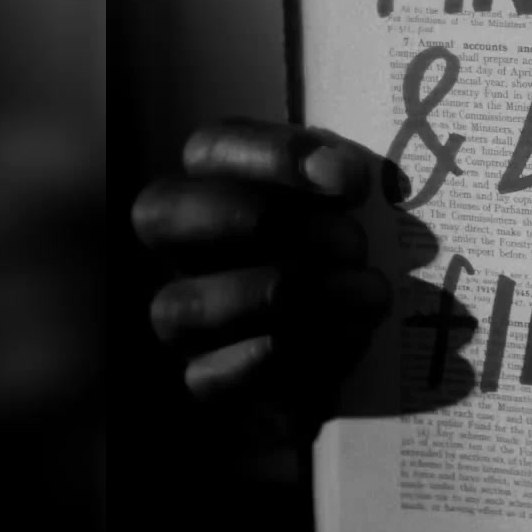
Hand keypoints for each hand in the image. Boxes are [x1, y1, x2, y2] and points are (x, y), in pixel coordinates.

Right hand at [131, 119, 391, 401]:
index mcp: (216, 186)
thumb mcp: (354, 211)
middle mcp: (183, 249)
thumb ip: (342, 180)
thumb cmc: (352, 261)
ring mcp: (183, 318)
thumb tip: (338, 171)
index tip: (350, 180)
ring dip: (287, 297)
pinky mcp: (206, 382)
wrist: (357, 356)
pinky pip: (209, 376)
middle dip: (263, 220)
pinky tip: (346, 341)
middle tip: (351, 242)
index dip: (274, 156)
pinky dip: (280, 360)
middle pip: (162, 212)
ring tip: (369, 293)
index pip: (210, 149)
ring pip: (182, 302)